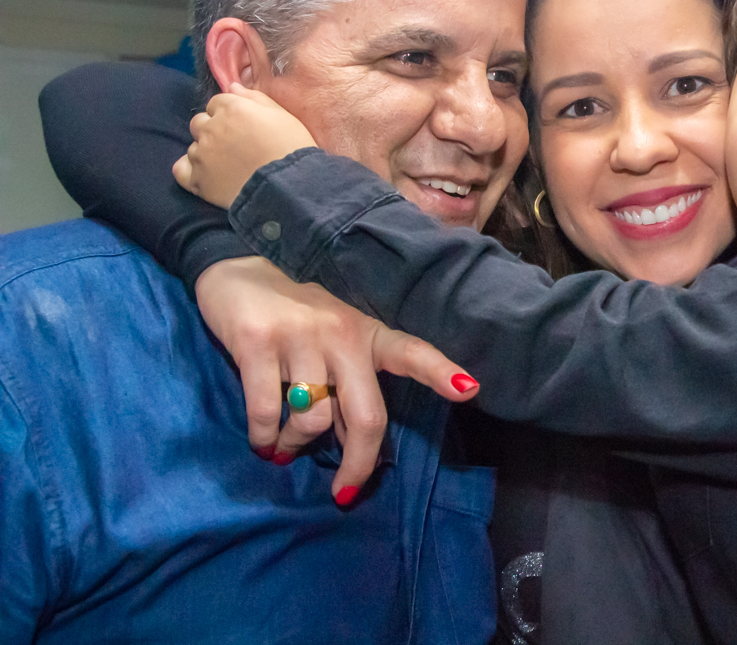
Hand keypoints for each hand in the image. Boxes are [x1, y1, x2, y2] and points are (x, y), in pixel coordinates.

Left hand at [173, 83, 317, 208]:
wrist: (288, 187)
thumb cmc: (291, 148)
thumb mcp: (282, 116)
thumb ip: (255, 98)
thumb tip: (232, 86)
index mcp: (232, 109)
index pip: (217, 103)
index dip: (228, 113)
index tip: (242, 126)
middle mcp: (211, 128)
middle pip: (199, 122)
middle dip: (212, 130)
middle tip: (234, 145)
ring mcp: (201, 154)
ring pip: (193, 146)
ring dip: (206, 152)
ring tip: (227, 165)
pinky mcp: (197, 180)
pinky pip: (180, 170)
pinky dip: (190, 170)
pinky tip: (205, 175)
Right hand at [195, 256, 479, 503]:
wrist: (239, 274)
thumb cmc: (296, 318)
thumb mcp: (333, 343)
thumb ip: (348, 388)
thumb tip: (355, 448)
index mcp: (366, 334)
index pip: (411, 352)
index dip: (440, 372)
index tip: (469, 389)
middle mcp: (341, 333)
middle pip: (367, 412)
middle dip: (359, 462)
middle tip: (343, 491)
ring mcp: (300, 336)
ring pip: (314, 418)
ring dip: (296, 445)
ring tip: (282, 448)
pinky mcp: (257, 342)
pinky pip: (267, 411)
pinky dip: (264, 437)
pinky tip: (262, 440)